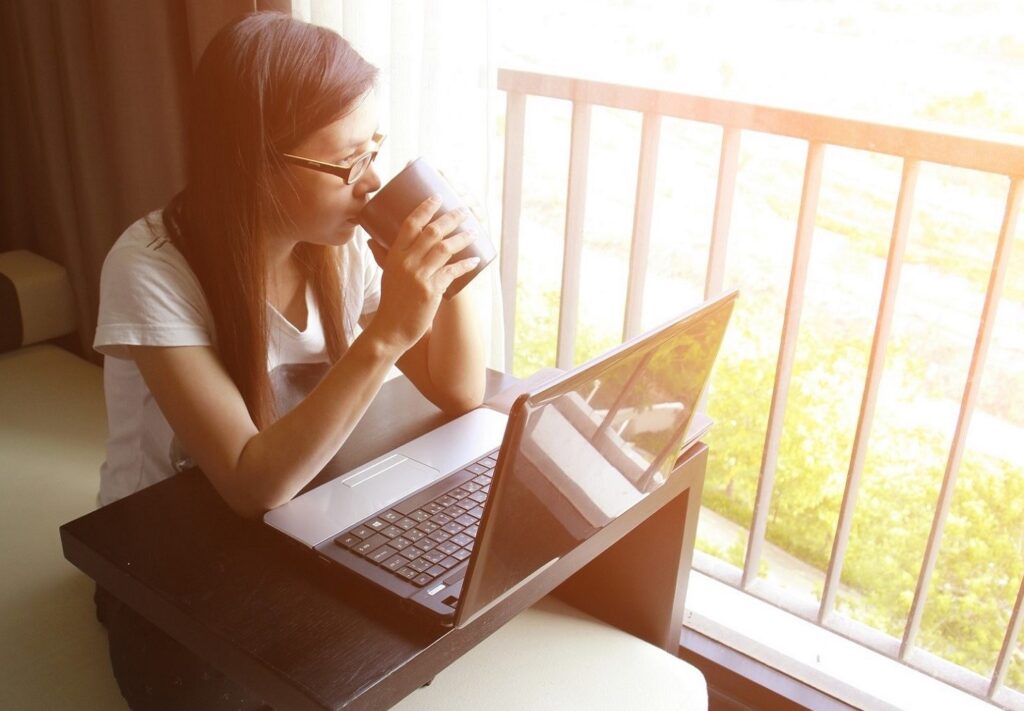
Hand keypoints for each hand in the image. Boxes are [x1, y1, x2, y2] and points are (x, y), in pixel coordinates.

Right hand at [366, 196, 478, 353]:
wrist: (390, 330)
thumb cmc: (390, 302)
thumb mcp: (384, 274)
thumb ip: (382, 255)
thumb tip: (372, 239)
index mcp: (394, 256)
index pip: (410, 224)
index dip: (425, 208)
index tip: (438, 197)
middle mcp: (406, 262)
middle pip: (432, 232)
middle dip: (451, 218)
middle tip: (464, 211)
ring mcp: (419, 276)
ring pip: (445, 248)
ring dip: (462, 238)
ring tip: (474, 232)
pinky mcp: (431, 290)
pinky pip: (452, 272)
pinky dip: (466, 265)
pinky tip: (475, 261)